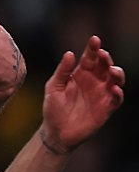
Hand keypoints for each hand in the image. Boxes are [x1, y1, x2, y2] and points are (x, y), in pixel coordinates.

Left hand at [41, 35, 124, 153]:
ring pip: (115, 80)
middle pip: (105, 65)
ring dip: (117, 73)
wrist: (56, 132)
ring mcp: (101, 94)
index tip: (94, 40)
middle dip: (106, 58)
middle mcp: (94, 81)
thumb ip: (62, 71)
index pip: (89, 57)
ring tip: (112, 71)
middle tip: (102, 54)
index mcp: (80, 73)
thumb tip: (70, 53)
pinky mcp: (106, 108)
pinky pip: (116, 99)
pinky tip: (114, 89)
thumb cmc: (53, 108)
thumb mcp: (53, 87)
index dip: (93, 48)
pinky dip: (118, 93)